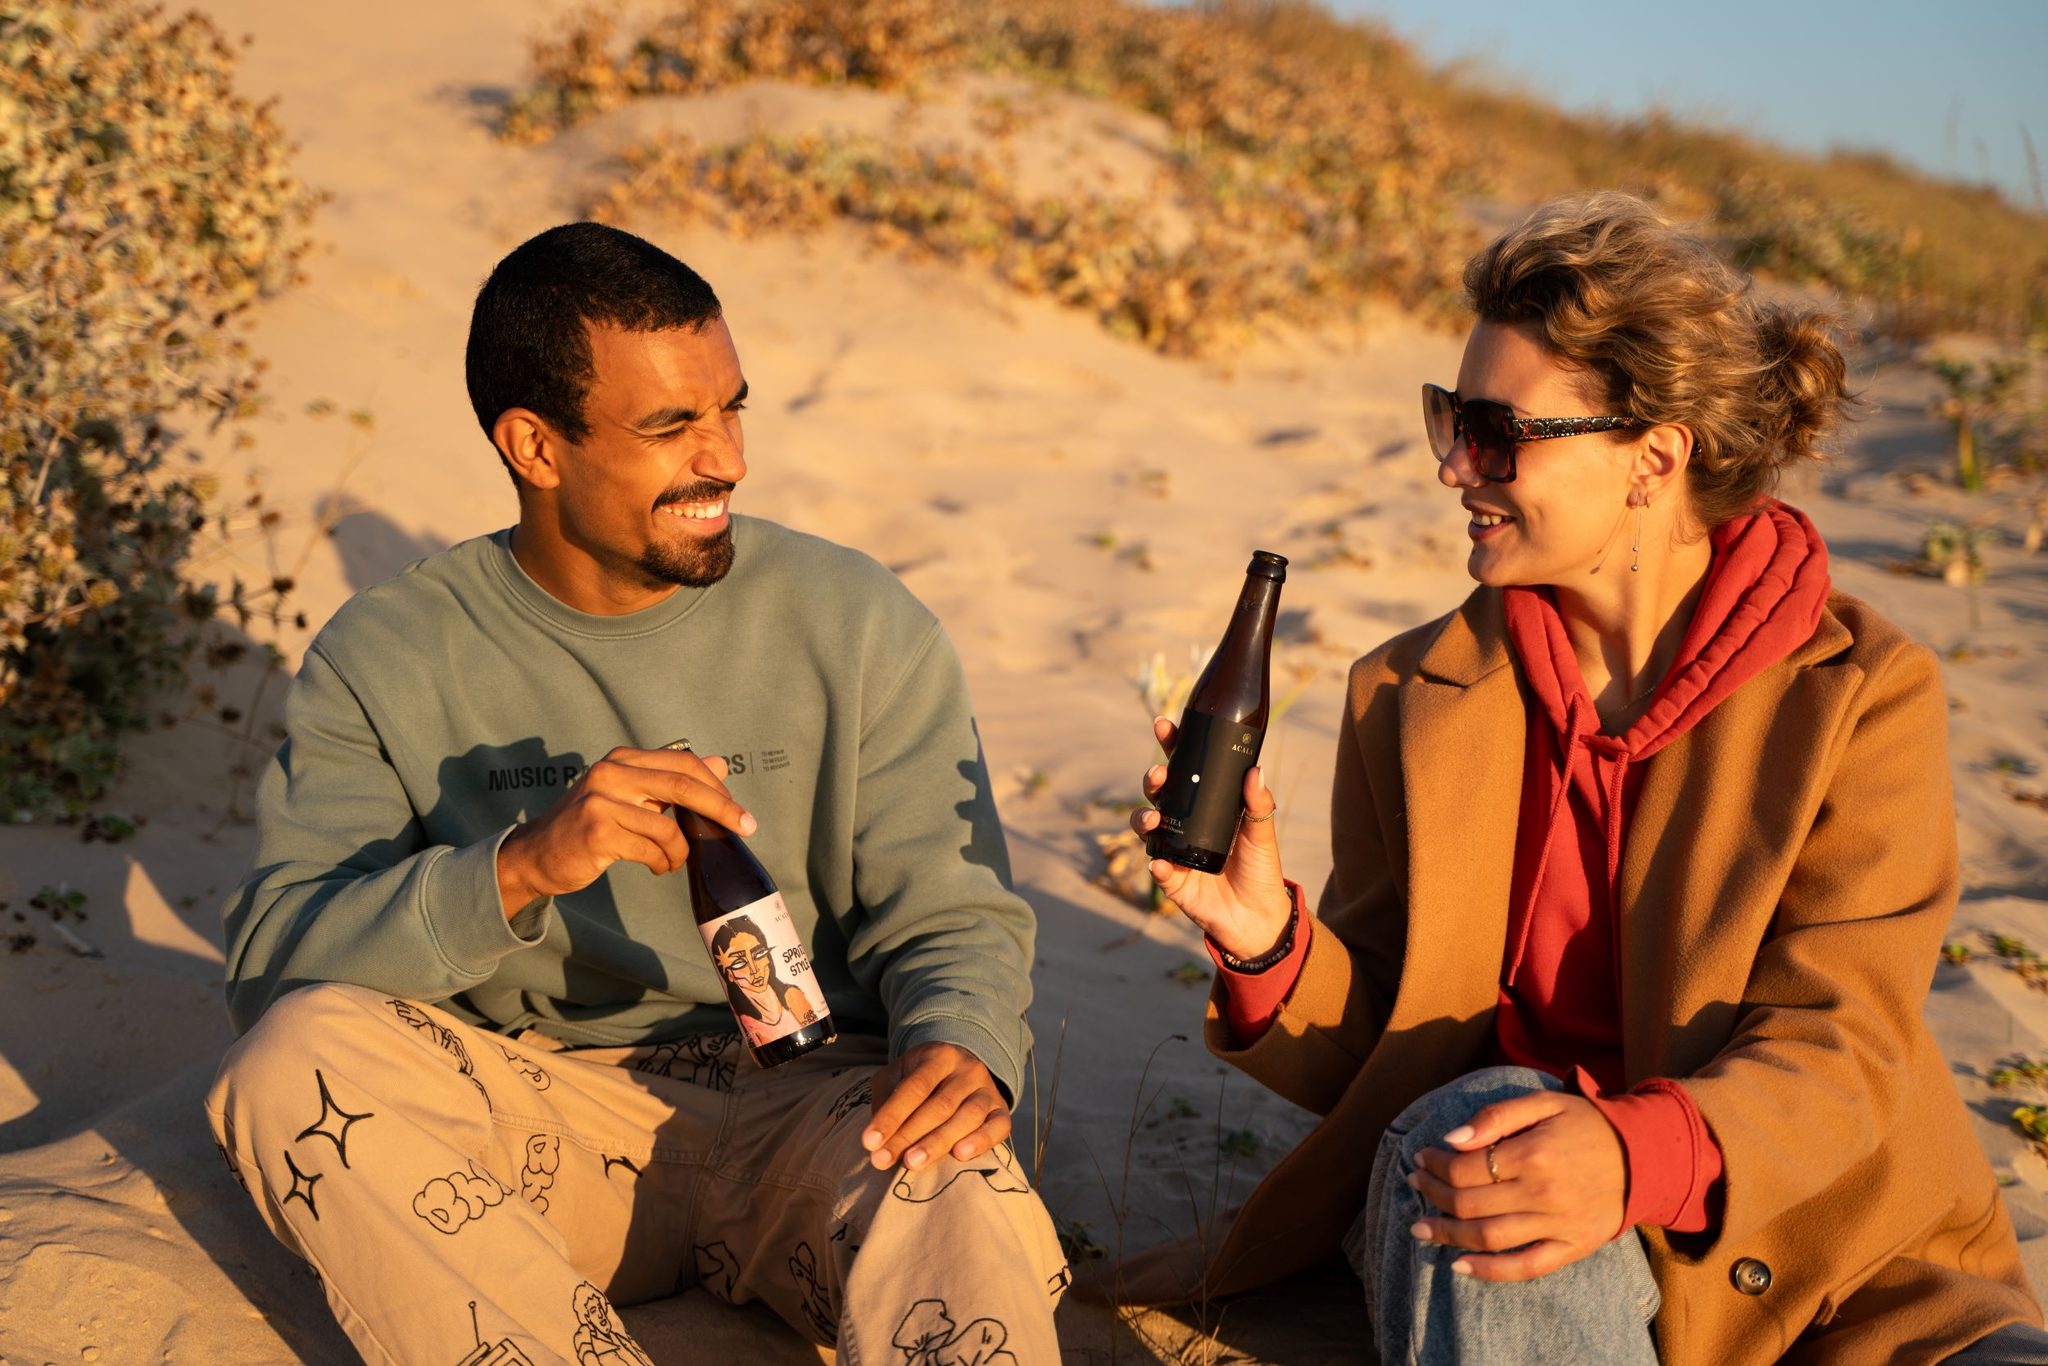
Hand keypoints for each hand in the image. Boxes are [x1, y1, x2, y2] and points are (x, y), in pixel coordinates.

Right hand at [496, 746, 754, 918]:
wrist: (537, 855)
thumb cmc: (589, 825)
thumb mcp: (631, 795)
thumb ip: (672, 780)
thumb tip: (721, 763)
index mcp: (622, 759)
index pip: (683, 763)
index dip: (716, 786)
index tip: (737, 811)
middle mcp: (611, 773)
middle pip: (683, 785)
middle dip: (721, 808)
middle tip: (745, 828)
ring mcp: (601, 801)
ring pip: (668, 826)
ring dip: (682, 850)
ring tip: (674, 861)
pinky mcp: (597, 832)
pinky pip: (651, 849)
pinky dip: (662, 862)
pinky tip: (656, 867)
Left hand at [861, 1042, 1010, 1171]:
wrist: (958, 1069)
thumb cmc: (919, 1078)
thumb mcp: (897, 1076)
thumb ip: (887, 1100)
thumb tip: (879, 1139)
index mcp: (938, 1055)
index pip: (914, 1087)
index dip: (891, 1116)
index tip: (869, 1143)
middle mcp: (967, 1069)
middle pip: (939, 1105)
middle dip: (909, 1135)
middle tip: (884, 1160)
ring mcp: (988, 1089)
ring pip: (968, 1116)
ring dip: (938, 1142)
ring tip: (913, 1163)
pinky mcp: (1002, 1110)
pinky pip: (999, 1126)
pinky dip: (982, 1141)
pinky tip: (961, 1155)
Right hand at [1129, 716, 1292, 961]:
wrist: (1258, 917)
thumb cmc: (1260, 869)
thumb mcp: (1263, 833)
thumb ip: (1258, 803)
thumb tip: (1255, 770)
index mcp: (1205, 805)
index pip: (1185, 770)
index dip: (1172, 747)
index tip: (1165, 726)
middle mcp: (1184, 822)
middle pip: (1159, 793)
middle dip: (1153, 779)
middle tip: (1158, 774)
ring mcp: (1174, 849)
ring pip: (1146, 827)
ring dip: (1142, 818)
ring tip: (1152, 819)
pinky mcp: (1171, 879)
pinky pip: (1157, 868)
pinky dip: (1156, 864)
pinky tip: (1159, 862)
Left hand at [1407, 1091, 1626, 1281]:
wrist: (1644, 1155)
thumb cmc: (1587, 1124)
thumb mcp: (1544, 1103)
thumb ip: (1496, 1117)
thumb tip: (1452, 1138)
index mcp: (1535, 1153)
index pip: (1466, 1168)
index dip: (1435, 1164)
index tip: (1422, 1158)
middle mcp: (1545, 1193)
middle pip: (1471, 1203)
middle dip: (1433, 1195)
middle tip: (1414, 1185)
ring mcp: (1560, 1224)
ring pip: (1490, 1238)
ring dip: (1448, 1235)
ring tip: (1421, 1228)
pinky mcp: (1574, 1247)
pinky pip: (1526, 1267)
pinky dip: (1490, 1272)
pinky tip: (1460, 1266)